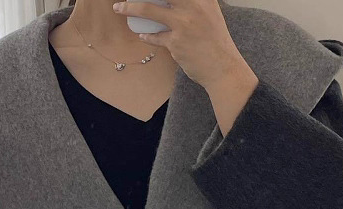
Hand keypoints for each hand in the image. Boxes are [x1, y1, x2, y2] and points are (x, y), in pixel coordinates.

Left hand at [111, 0, 245, 88]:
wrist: (223, 68)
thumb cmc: (216, 41)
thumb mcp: (210, 12)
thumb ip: (196, 2)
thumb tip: (176, 2)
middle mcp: (192, 6)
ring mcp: (183, 24)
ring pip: (149, 10)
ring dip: (130, 8)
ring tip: (118, 7)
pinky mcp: (176, 43)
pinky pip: (155, 36)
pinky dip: (147, 36)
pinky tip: (142, 35)